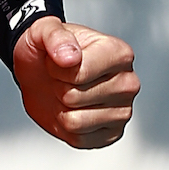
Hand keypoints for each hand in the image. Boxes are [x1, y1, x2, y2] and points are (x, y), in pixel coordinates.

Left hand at [13, 18, 139, 148]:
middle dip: (59, 87)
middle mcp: (128, 82)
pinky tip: (71, 109)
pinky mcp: (112, 134)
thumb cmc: (47, 49)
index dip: (57, 68)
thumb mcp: (43, 30)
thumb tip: (70, 57)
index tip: (59, 60)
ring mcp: (123, 111)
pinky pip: (79, 139)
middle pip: (75, 97)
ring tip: (67, 91)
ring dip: (61, 108)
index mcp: (119, 53)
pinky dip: (65, 126)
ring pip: (75, 121)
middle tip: (62, 77)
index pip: (79, 73)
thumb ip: (55, 36)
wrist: (40, 71)